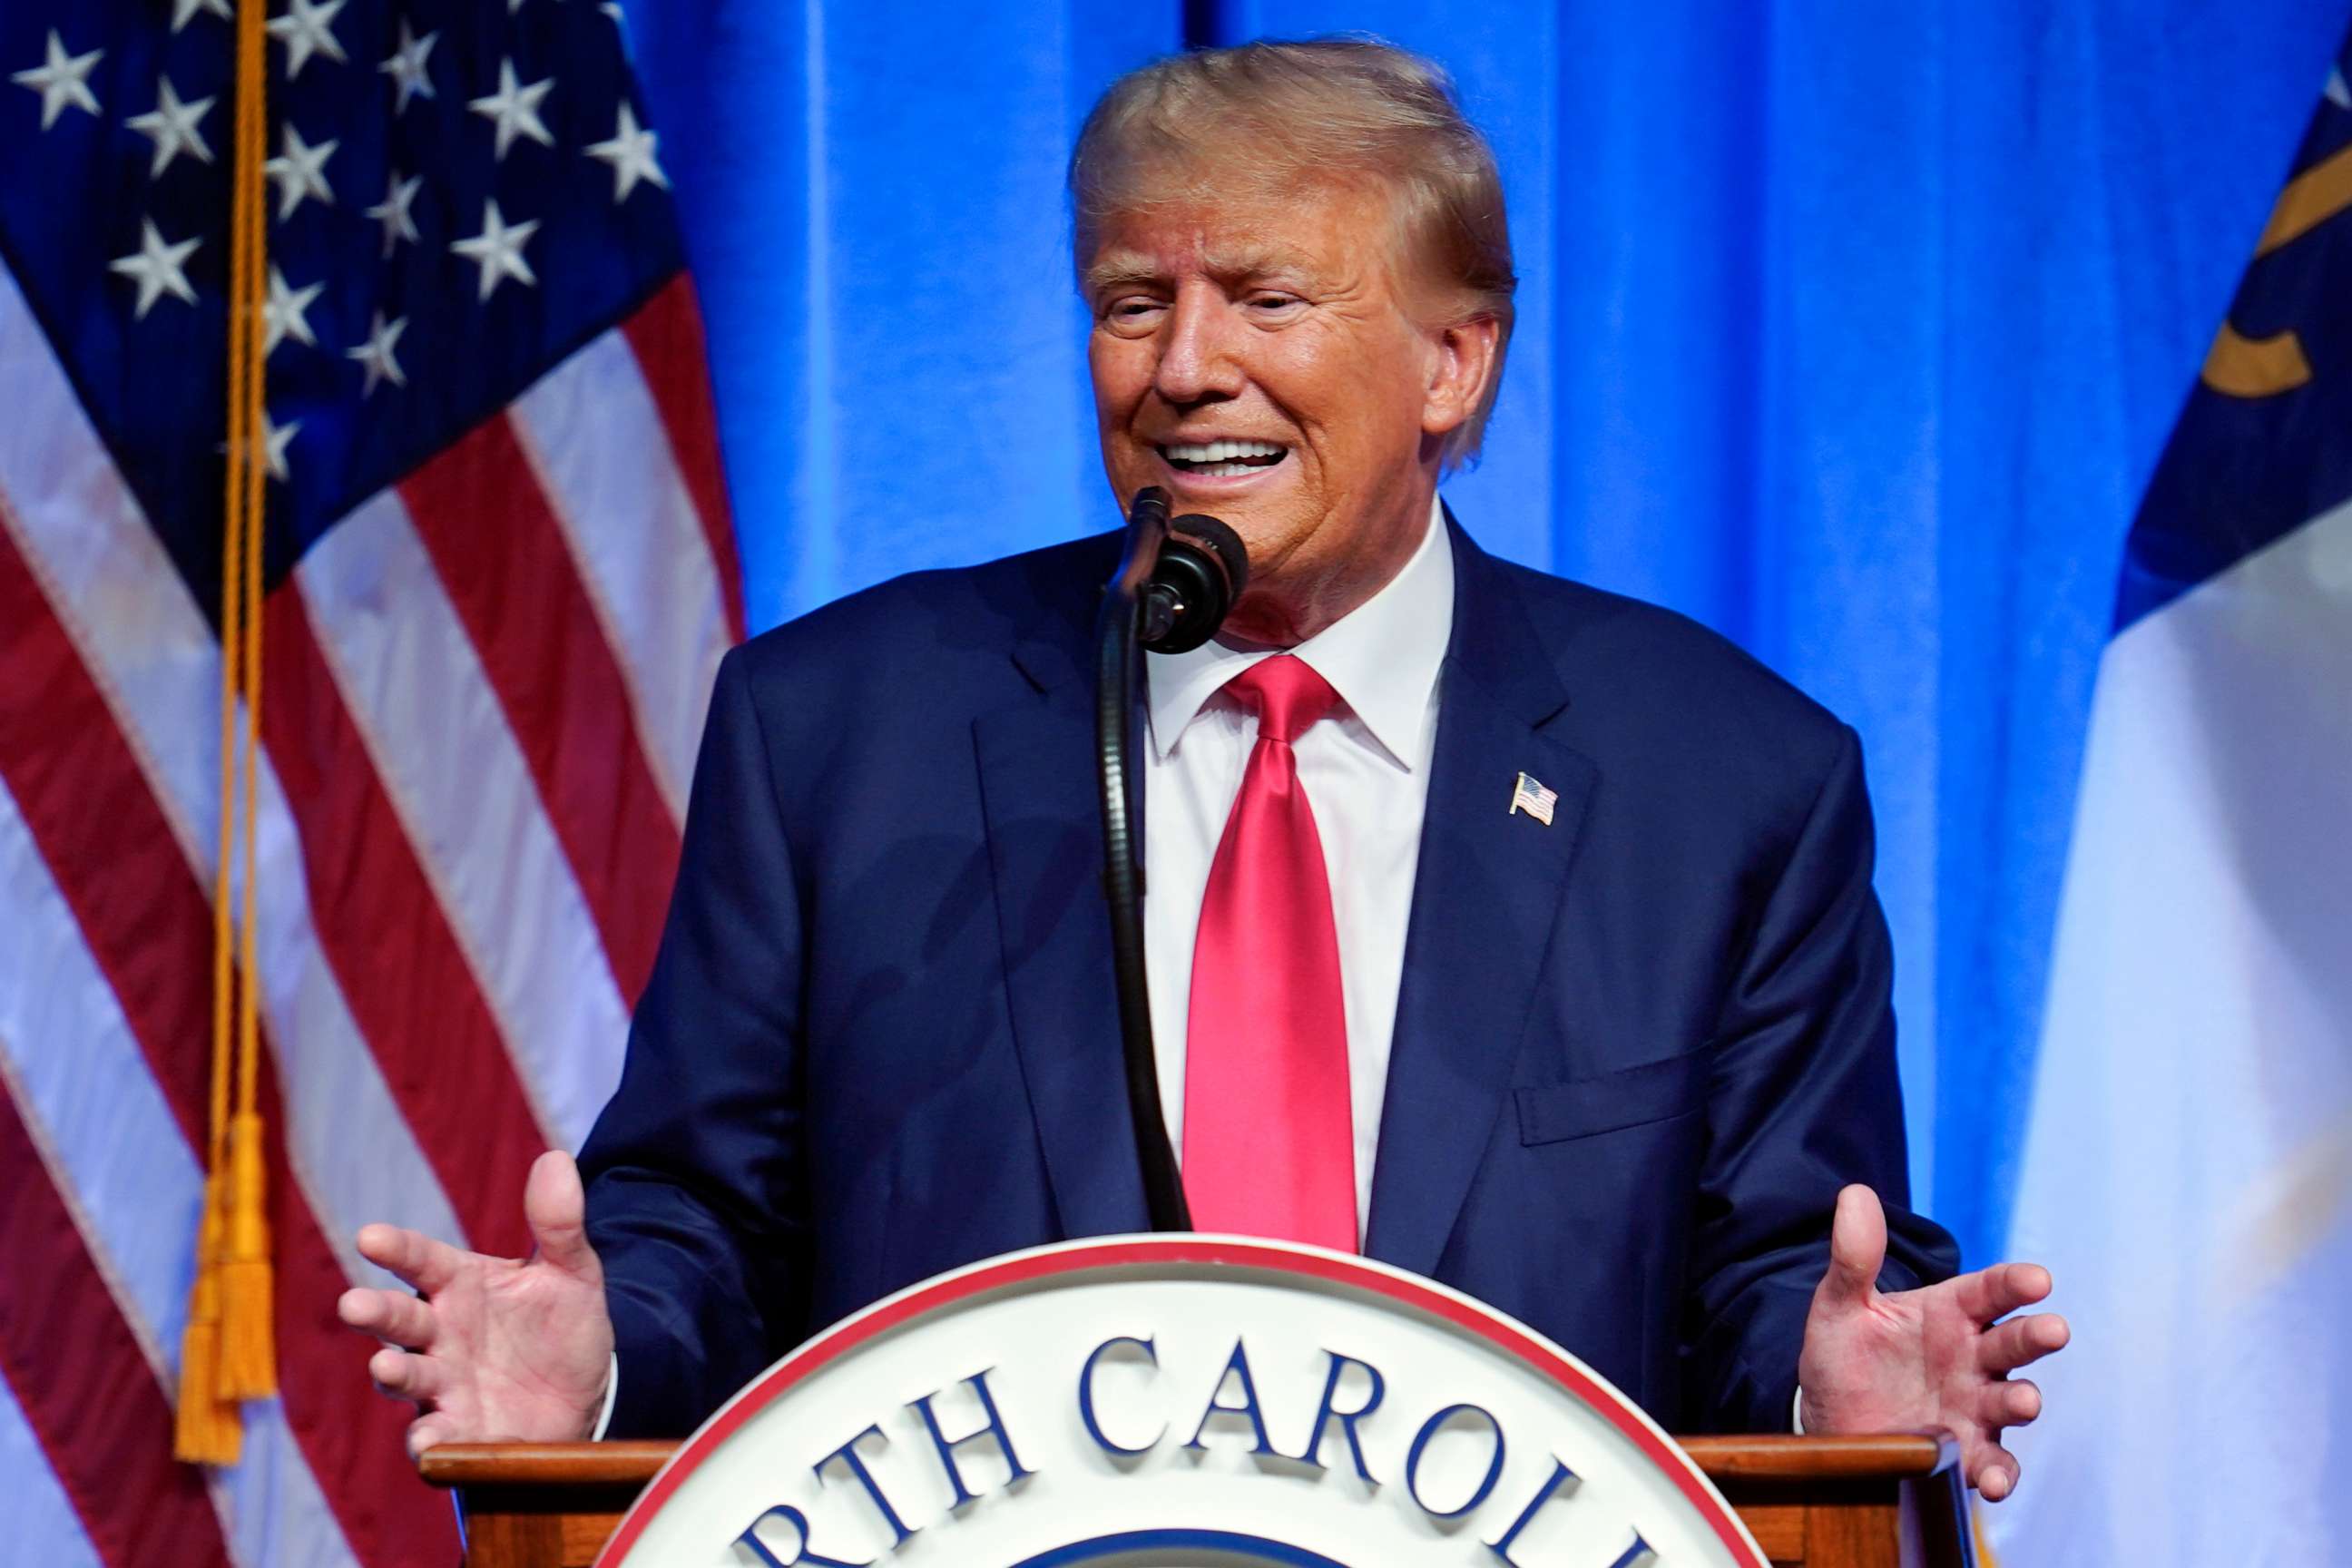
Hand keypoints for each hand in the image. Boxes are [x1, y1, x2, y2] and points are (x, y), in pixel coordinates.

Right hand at [338, 1150, 616, 1456]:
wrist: (584, 1391)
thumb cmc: (562, 1323)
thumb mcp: (571, 1271)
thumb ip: (559, 1223)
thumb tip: (555, 1159)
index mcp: (460, 1284)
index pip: (421, 1260)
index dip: (396, 1249)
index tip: (369, 1237)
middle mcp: (440, 1333)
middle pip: (399, 1320)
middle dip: (375, 1313)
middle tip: (354, 1304)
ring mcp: (443, 1383)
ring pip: (406, 1377)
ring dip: (393, 1373)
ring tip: (386, 1366)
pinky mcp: (458, 1431)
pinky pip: (435, 1437)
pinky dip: (428, 1442)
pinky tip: (426, 1444)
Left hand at [1797, 1184, 2067, 1500]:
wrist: (1827, 1417)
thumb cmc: (1844, 1354)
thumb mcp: (1840, 1305)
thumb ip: (1854, 1258)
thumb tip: (1853, 1193)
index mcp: (1950, 1312)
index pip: (1990, 1291)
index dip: (2014, 1284)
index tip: (2037, 1280)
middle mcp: (1973, 1358)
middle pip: (2014, 1343)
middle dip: (2035, 1337)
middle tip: (2052, 1330)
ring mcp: (1974, 1407)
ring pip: (2011, 1403)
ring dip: (2022, 1402)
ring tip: (2024, 1401)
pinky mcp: (1964, 1452)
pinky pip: (1993, 1463)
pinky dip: (1999, 1473)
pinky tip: (1995, 1480)